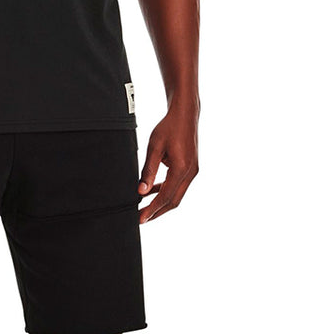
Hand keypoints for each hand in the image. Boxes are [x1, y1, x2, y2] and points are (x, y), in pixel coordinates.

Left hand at [137, 106, 198, 223]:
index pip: (165, 196)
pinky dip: (165, 191)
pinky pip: (178, 186)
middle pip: (173, 201)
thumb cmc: (169, 128)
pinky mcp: (190, 169)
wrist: (185, 115)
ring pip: (176, 195)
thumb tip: (140, 191)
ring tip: (144, 208)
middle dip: (156, 212)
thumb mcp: (154, 148)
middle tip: (140, 219)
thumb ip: (148, 171)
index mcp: (181, 169)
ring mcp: (192, 172)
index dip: (152, 209)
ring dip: (161, 203)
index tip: (140, 219)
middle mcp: (190, 173)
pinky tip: (151, 191)